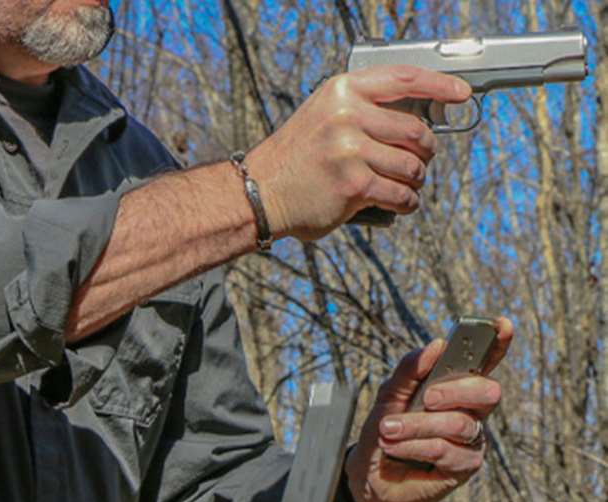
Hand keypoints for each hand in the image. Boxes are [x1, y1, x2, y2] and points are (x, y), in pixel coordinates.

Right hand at [245, 65, 470, 240]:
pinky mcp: (354, 185)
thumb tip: (419, 122)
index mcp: (342, 92)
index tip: (461, 94)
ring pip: (413, 166)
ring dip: (416, 180)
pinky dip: (407, 202)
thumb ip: (364, 111)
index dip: (439, 86)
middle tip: (419, 160)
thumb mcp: (323, 115)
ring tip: (405, 185)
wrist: (259, 192)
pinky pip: (401, 194)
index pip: (403, 79)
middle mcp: (346, 116)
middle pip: (416, 131)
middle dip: (425, 150)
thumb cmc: (296, 158)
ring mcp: (350, 151)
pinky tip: (400, 203)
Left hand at [342, 317, 512, 501]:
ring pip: (459, 423)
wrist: (369, 473)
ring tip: (388, 429)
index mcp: (455, 386)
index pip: (484, 362)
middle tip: (425, 398)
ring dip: (417, 425)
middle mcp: (470, 410)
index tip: (502, 324)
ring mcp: (471, 438)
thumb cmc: (384, 429)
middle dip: (454, 391)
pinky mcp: (465, 466)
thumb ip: (409, 370)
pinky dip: (415, 445)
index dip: (498, 343)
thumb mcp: (388, 395)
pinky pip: (447, 449)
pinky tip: (395, 447)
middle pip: (487, 391)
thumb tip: (437, 344)